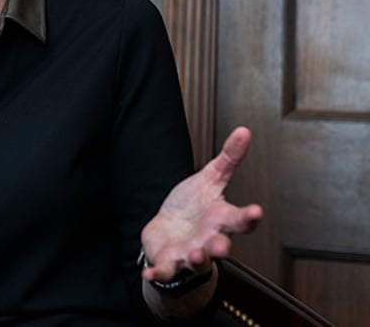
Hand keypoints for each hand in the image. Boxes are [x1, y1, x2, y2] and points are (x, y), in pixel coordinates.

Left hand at [140, 126, 262, 283]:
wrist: (170, 231)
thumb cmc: (193, 207)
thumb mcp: (210, 179)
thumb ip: (228, 159)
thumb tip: (243, 131)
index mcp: (220, 220)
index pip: (239, 220)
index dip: (248, 217)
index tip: (256, 211)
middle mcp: (209, 240)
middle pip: (220, 246)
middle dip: (221, 247)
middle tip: (222, 246)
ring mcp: (190, 254)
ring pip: (197, 260)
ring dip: (197, 258)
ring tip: (195, 254)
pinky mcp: (169, 262)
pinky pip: (165, 271)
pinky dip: (158, 273)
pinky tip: (149, 273)